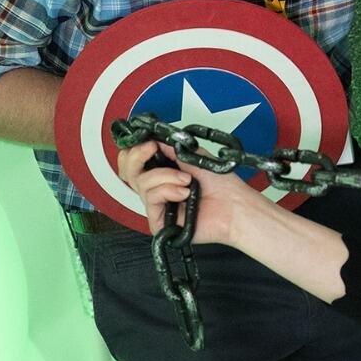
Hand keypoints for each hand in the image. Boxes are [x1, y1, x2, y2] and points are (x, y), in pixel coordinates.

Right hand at [116, 141, 243, 243]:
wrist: (233, 204)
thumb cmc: (220, 183)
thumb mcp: (191, 154)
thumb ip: (168, 146)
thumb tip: (150, 138)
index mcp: (163, 171)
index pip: (133, 161)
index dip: (134, 150)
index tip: (148, 143)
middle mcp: (157, 188)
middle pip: (127, 171)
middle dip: (137, 157)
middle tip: (152, 150)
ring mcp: (157, 205)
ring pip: (141, 183)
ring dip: (165, 176)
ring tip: (186, 180)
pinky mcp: (159, 222)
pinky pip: (151, 199)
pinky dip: (168, 191)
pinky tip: (185, 194)